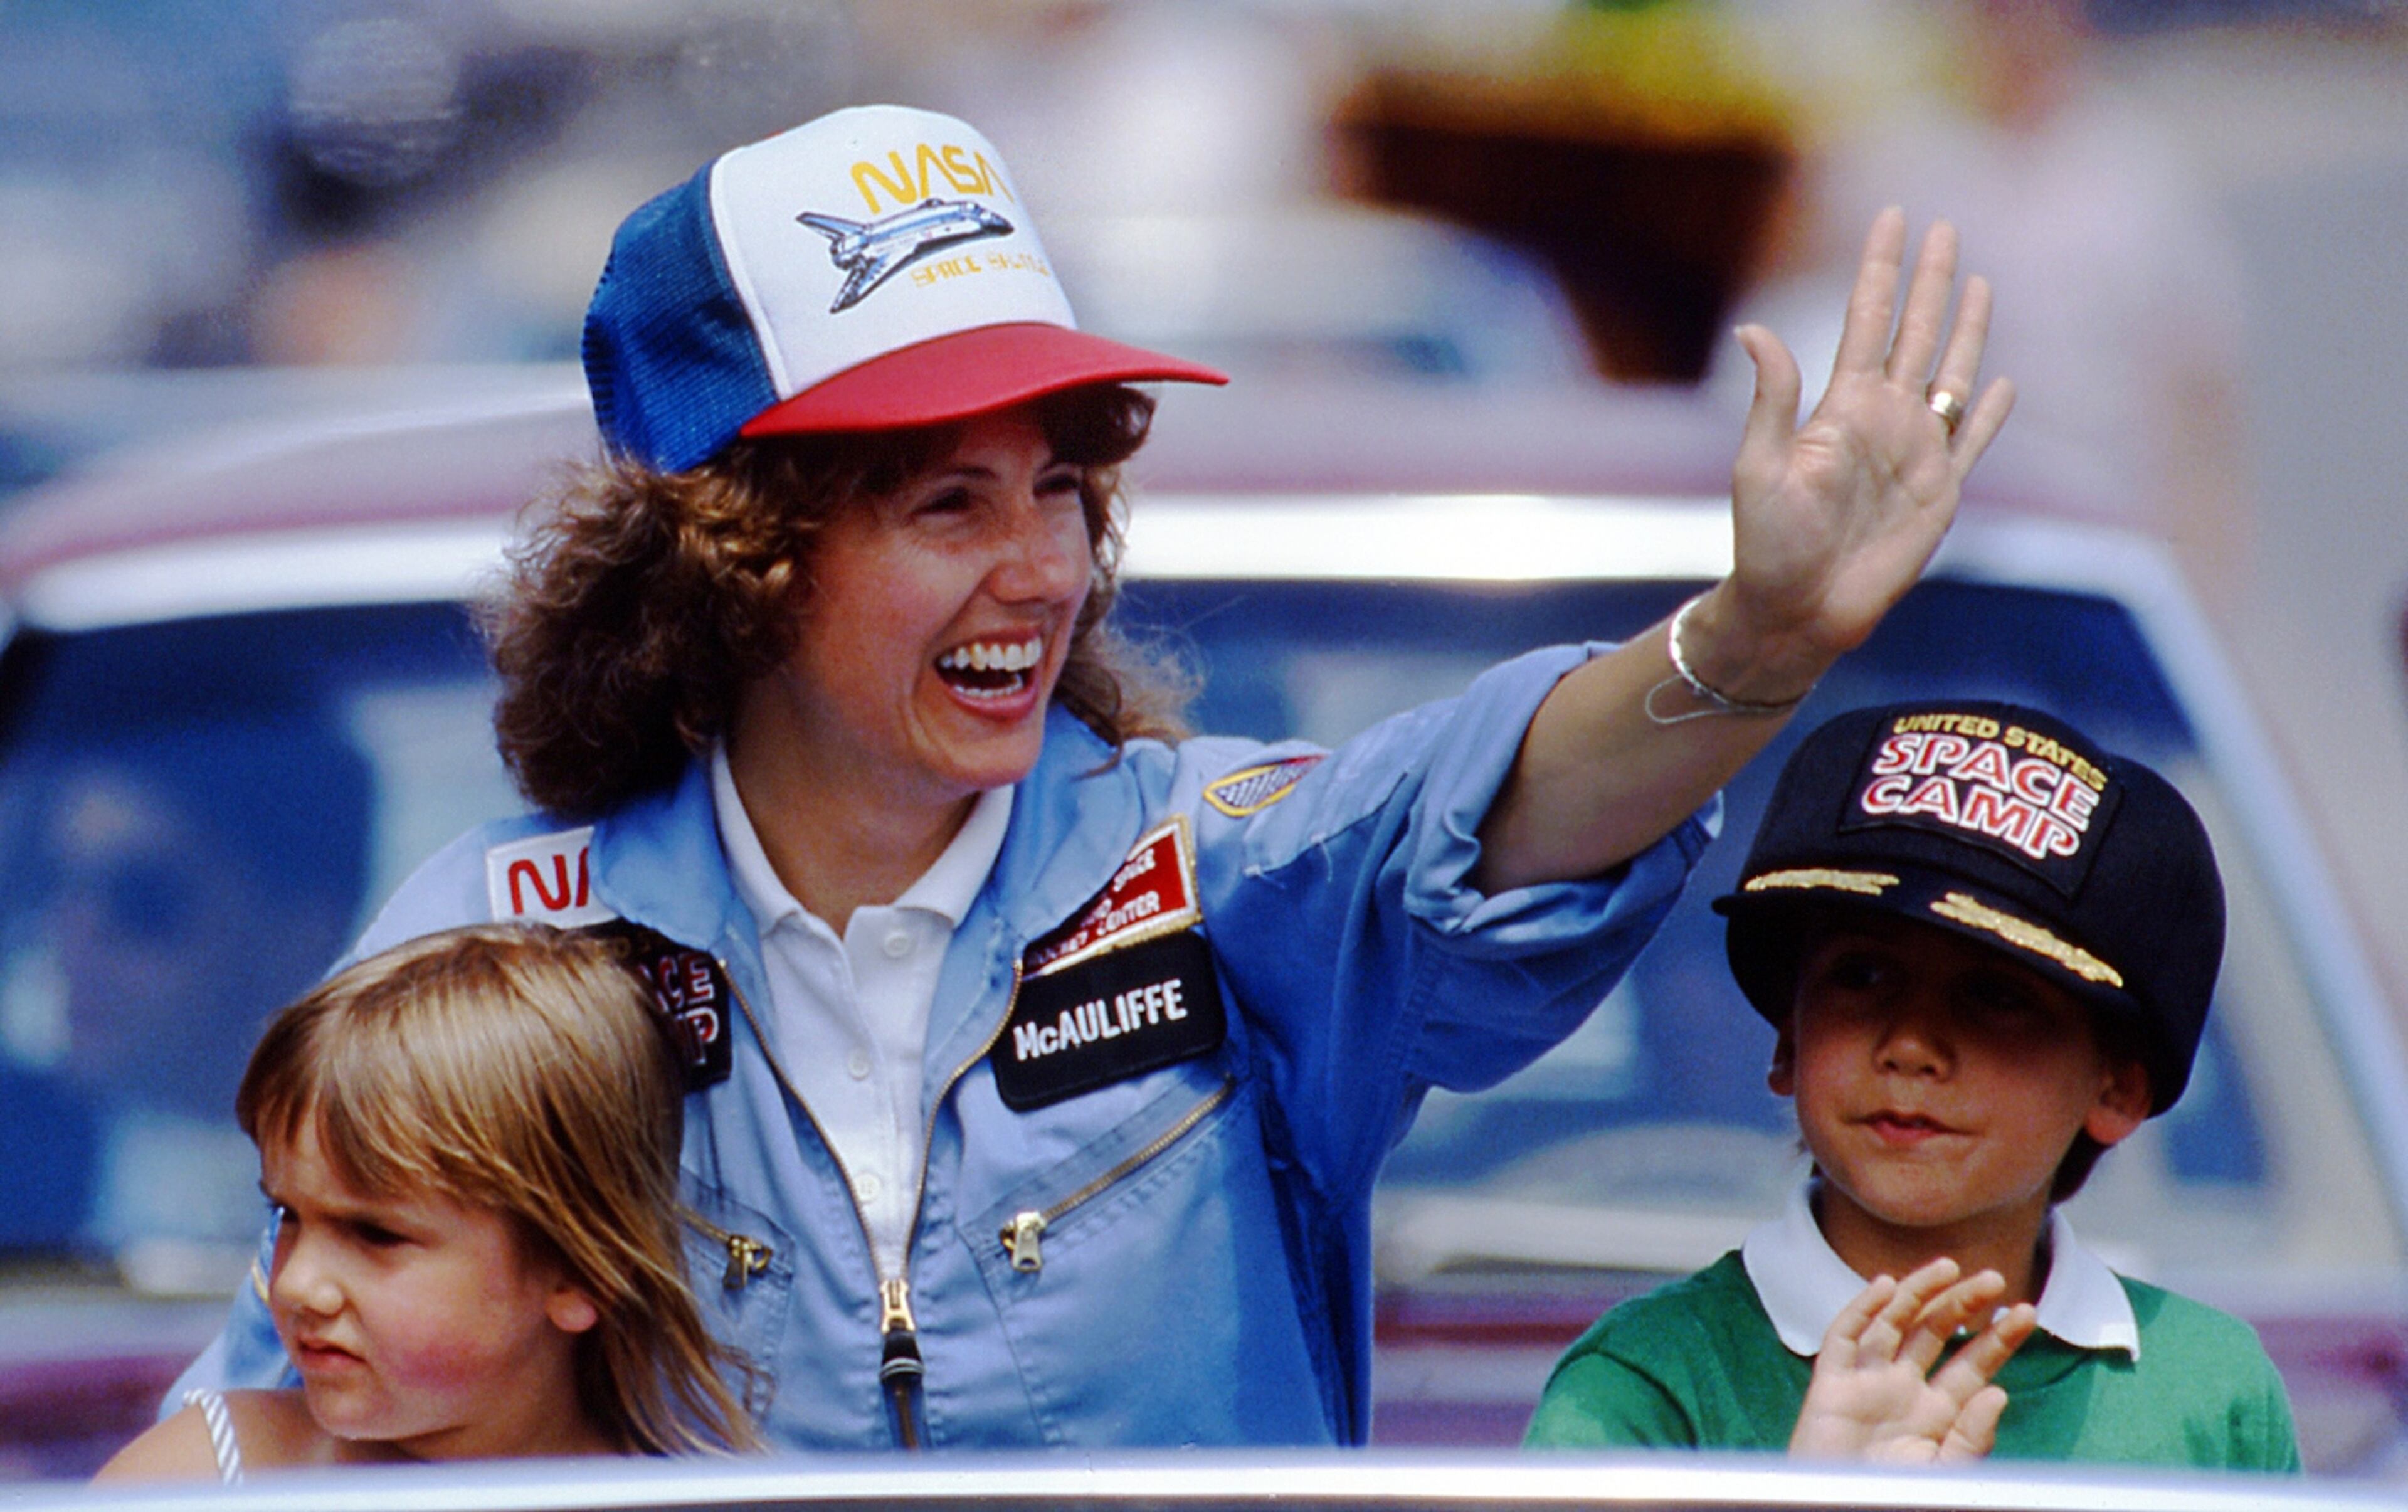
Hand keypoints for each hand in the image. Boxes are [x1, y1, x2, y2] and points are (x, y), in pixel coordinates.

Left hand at [1686, 208, 2014, 703]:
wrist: (1797, 609)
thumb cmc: (1767, 544)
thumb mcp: (1760, 465)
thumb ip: (1772, 397)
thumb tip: (1754, 328)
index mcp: (1840, 407)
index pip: (1866, 319)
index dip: (1880, 268)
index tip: (1891, 216)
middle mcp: (1882, 420)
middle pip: (1914, 332)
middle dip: (1929, 280)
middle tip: (1944, 226)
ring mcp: (1914, 454)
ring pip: (1950, 374)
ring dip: (1966, 329)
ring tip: (1979, 281)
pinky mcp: (1939, 495)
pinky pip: (1971, 444)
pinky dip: (1991, 414)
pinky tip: (2005, 384)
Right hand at [1788, 1256, 2037, 1463]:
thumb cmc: (1894, 1500)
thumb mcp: (1947, 1473)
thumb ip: (1972, 1438)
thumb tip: (1998, 1391)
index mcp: (1937, 1414)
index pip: (1973, 1365)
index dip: (1998, 1338)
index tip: (2026, 1312)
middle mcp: (1904, 1391)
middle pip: (1936, 1333)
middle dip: (1964, 1304)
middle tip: (1993, 1278)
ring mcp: (1867, 1384)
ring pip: (1894, 1323)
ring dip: (1919, 1292)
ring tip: (1948, 1268)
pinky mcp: (1831, 1385)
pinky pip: (1844, 1337)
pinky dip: (1861, 1308)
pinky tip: (1885, 1286)